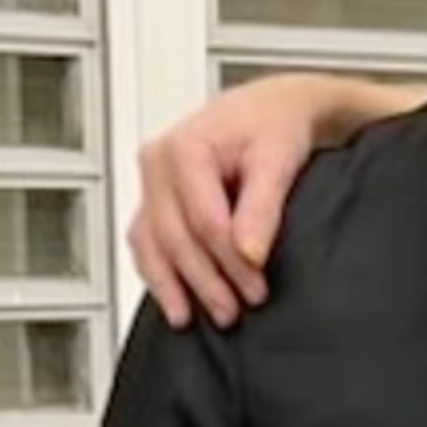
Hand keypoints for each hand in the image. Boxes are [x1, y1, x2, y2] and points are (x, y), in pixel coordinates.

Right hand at [127, 75, 323, 328]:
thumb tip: (249, 254)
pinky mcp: (155, 199)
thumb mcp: (279, 158)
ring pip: (153, 244)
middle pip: (175, 237)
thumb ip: (263, 206)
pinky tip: (175, 302)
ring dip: (175, 286)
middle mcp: (157, 164)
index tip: (254, 288)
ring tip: (198, 318)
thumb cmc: (277, 124)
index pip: (204, 220)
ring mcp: (151, 182)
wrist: (275, 108)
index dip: (229, 261)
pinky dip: (160, 274)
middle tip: (232, 312)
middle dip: (205, 280)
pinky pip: (147, 243)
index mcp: (184, 148)